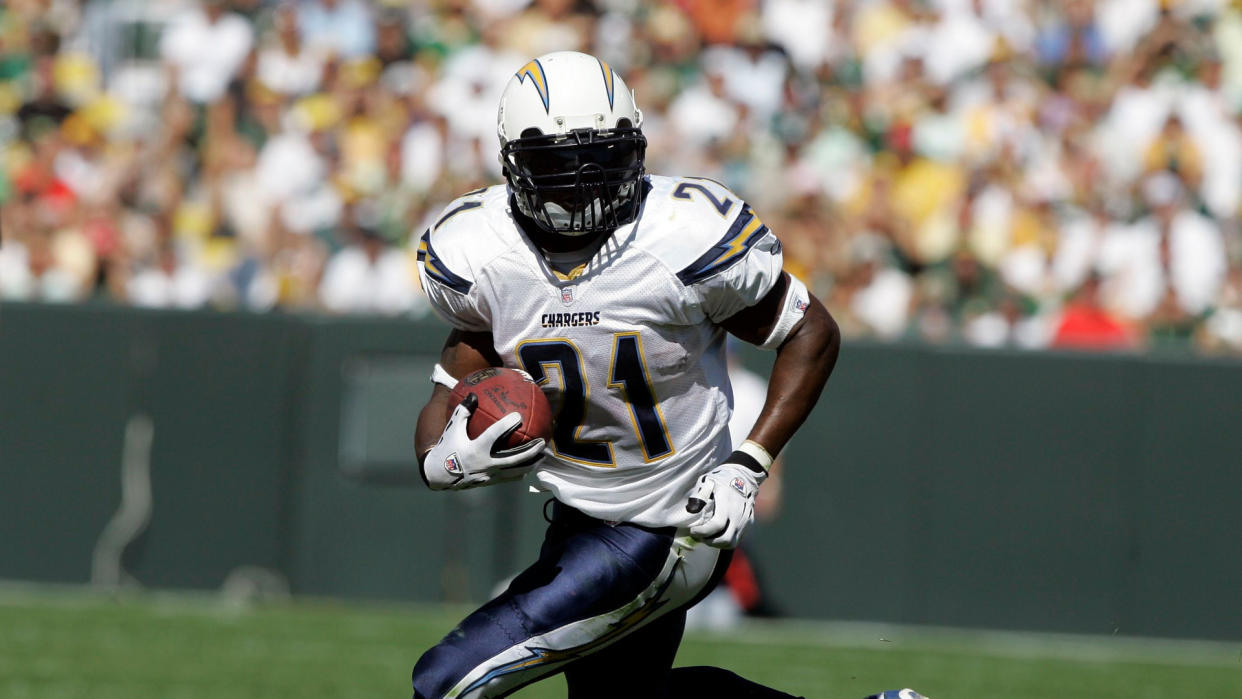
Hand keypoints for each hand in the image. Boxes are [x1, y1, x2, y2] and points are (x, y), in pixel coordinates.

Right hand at [421, 393, 545, 489]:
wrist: (439, 475)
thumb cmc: (446, 448)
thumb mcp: (452, 428)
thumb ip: (463, 411)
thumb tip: (473, 394)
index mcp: (476, 449)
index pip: (494, 435)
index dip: (506, 425)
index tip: (518, 415)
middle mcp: (485, 464)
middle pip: (513, 458)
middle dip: (530, 450)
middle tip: (542, 441)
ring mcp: (489, 475)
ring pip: (515, 471)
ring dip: (530, 464)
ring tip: (542, 456)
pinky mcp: (490, 482)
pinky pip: (508, 477)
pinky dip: (520, 472)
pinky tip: (528, 468)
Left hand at [685, 458, 765, 547]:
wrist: (743, 476)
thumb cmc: (722, 479)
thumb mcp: (708, 483)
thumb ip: (699, 497)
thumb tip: (689, 512)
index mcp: (727, 502)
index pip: (717, 524)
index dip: (703, 532)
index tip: (693, 531)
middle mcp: (738, 513)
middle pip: (725, 539)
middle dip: (709, 541)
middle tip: (699, 536)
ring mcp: (745, 520)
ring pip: (732, 542)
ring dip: (717, 544)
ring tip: (707, 538)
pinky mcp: (748, 523)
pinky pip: (737, 539)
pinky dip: (725, 541)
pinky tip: (716, 536)